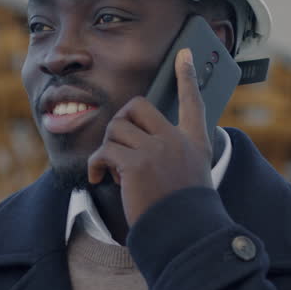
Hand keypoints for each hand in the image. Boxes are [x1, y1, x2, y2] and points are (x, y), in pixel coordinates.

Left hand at [87, 48, 213, 226]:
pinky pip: (105, 152)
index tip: (184, 55)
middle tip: (118, 146)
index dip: (187, 76)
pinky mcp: (136, 164)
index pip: (193, 101)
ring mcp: (157, 150)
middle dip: (120, 123)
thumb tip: (131, 140)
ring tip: (116, 172)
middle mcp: (176, 140)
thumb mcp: (190, 175)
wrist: (183, 234)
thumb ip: (171, 154)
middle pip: (137, 106)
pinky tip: (99, 178)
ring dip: (108, 150)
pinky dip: (96, 165)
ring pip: (116, 129)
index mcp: (194, 142)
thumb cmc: (182, 211)